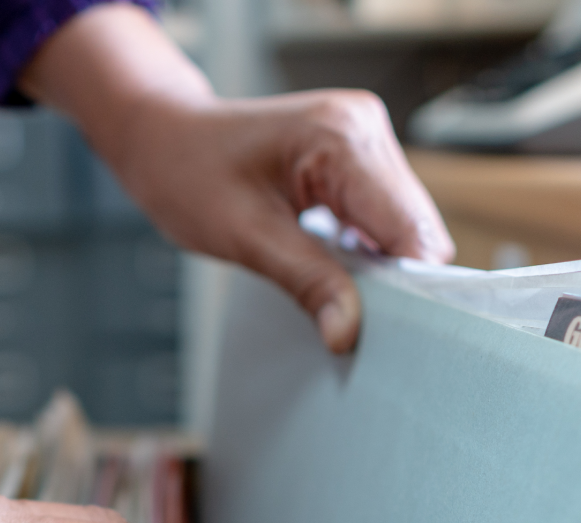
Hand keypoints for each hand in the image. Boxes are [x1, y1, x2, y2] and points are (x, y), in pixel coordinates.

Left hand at [22, 3, 453, 353]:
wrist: (163, 139)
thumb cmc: (188, 173)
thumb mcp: (245, 236)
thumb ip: (306, 281)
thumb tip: (349, 333)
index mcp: (342, 136)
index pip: (409, 227)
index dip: (409, 285)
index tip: (392, 337)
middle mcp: (365, 127)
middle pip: (417, 227)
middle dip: (398, 282)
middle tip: (360, 328)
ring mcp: (365, 139)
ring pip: (406, 226)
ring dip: (385, 269)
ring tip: (346, 303)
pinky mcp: (357, 158)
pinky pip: (384, 217)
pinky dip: (371, 253)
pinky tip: (344, 277)